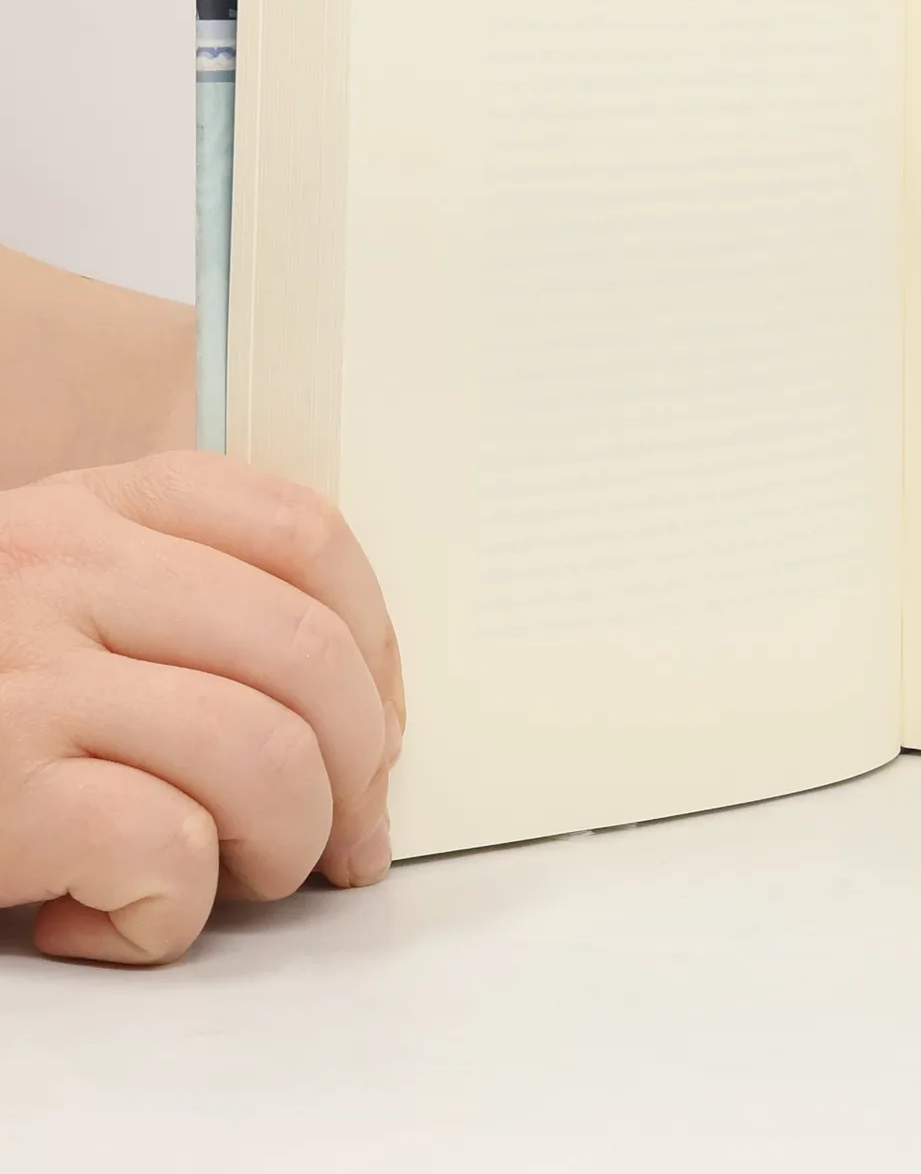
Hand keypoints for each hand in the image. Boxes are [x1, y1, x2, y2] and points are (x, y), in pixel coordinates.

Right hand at [0, 451, 402, 963]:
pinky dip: (174, 914)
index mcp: (94, 503)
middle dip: (362, 768)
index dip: (377, 642)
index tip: (383, 723)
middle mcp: (58, 568)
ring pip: (263, 754)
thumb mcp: (59, 596)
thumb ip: (178, 596)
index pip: (303, 532)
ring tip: (240, 880)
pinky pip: (166, 850)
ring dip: (286, 844)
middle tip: (347, 841)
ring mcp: (20, 678)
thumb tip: (357, 696)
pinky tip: (120, 919)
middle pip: (306, 652)